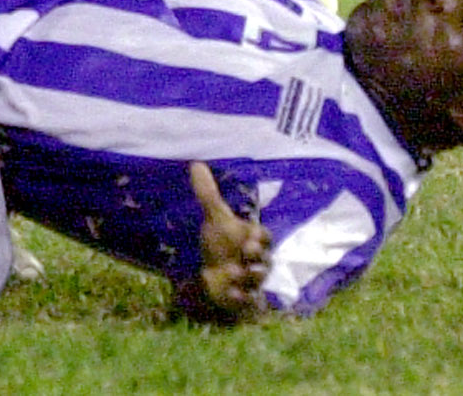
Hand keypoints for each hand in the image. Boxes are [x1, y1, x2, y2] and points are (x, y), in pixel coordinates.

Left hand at [174, 162, 269, 324]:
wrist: (218, 275)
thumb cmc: (221, 242)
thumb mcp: (215, 218)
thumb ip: (208, 194)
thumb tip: (196, 162)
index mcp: (254, 238)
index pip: (265, 236)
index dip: (260, 236)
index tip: (250, 234)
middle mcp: (257, 260)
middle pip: (265, 258)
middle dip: (257, 255)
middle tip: (246, 250)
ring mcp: (252, 280)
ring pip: (258, 279)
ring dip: (248, 276)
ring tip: (234, 272)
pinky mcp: (245, 298)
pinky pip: (249, 300)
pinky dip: (242, 298)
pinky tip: (231, 293)